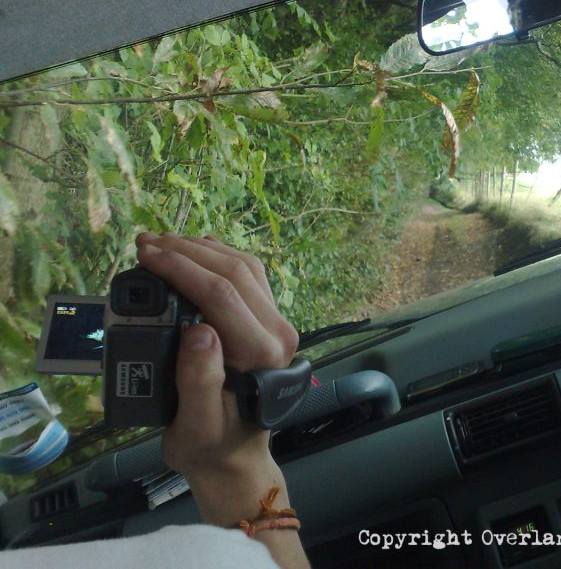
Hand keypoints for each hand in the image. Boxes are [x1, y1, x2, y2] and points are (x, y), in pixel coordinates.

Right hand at [134, 232, 298, 482]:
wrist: (235, 456)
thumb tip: (198, 332)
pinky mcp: (269, 322)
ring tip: (163, 243)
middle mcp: (277, 334)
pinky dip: (220, 257)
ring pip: (245, 267)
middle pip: (234, 271)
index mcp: (260, 355)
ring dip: (203, 249)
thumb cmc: (210, 445)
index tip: (145, 255)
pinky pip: (250, 277)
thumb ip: (198, 381)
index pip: (221, 293)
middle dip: (187, 250)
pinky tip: (195, 252)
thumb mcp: (195, 427)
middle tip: (145, 242)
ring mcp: (277, 325)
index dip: (181, 267)